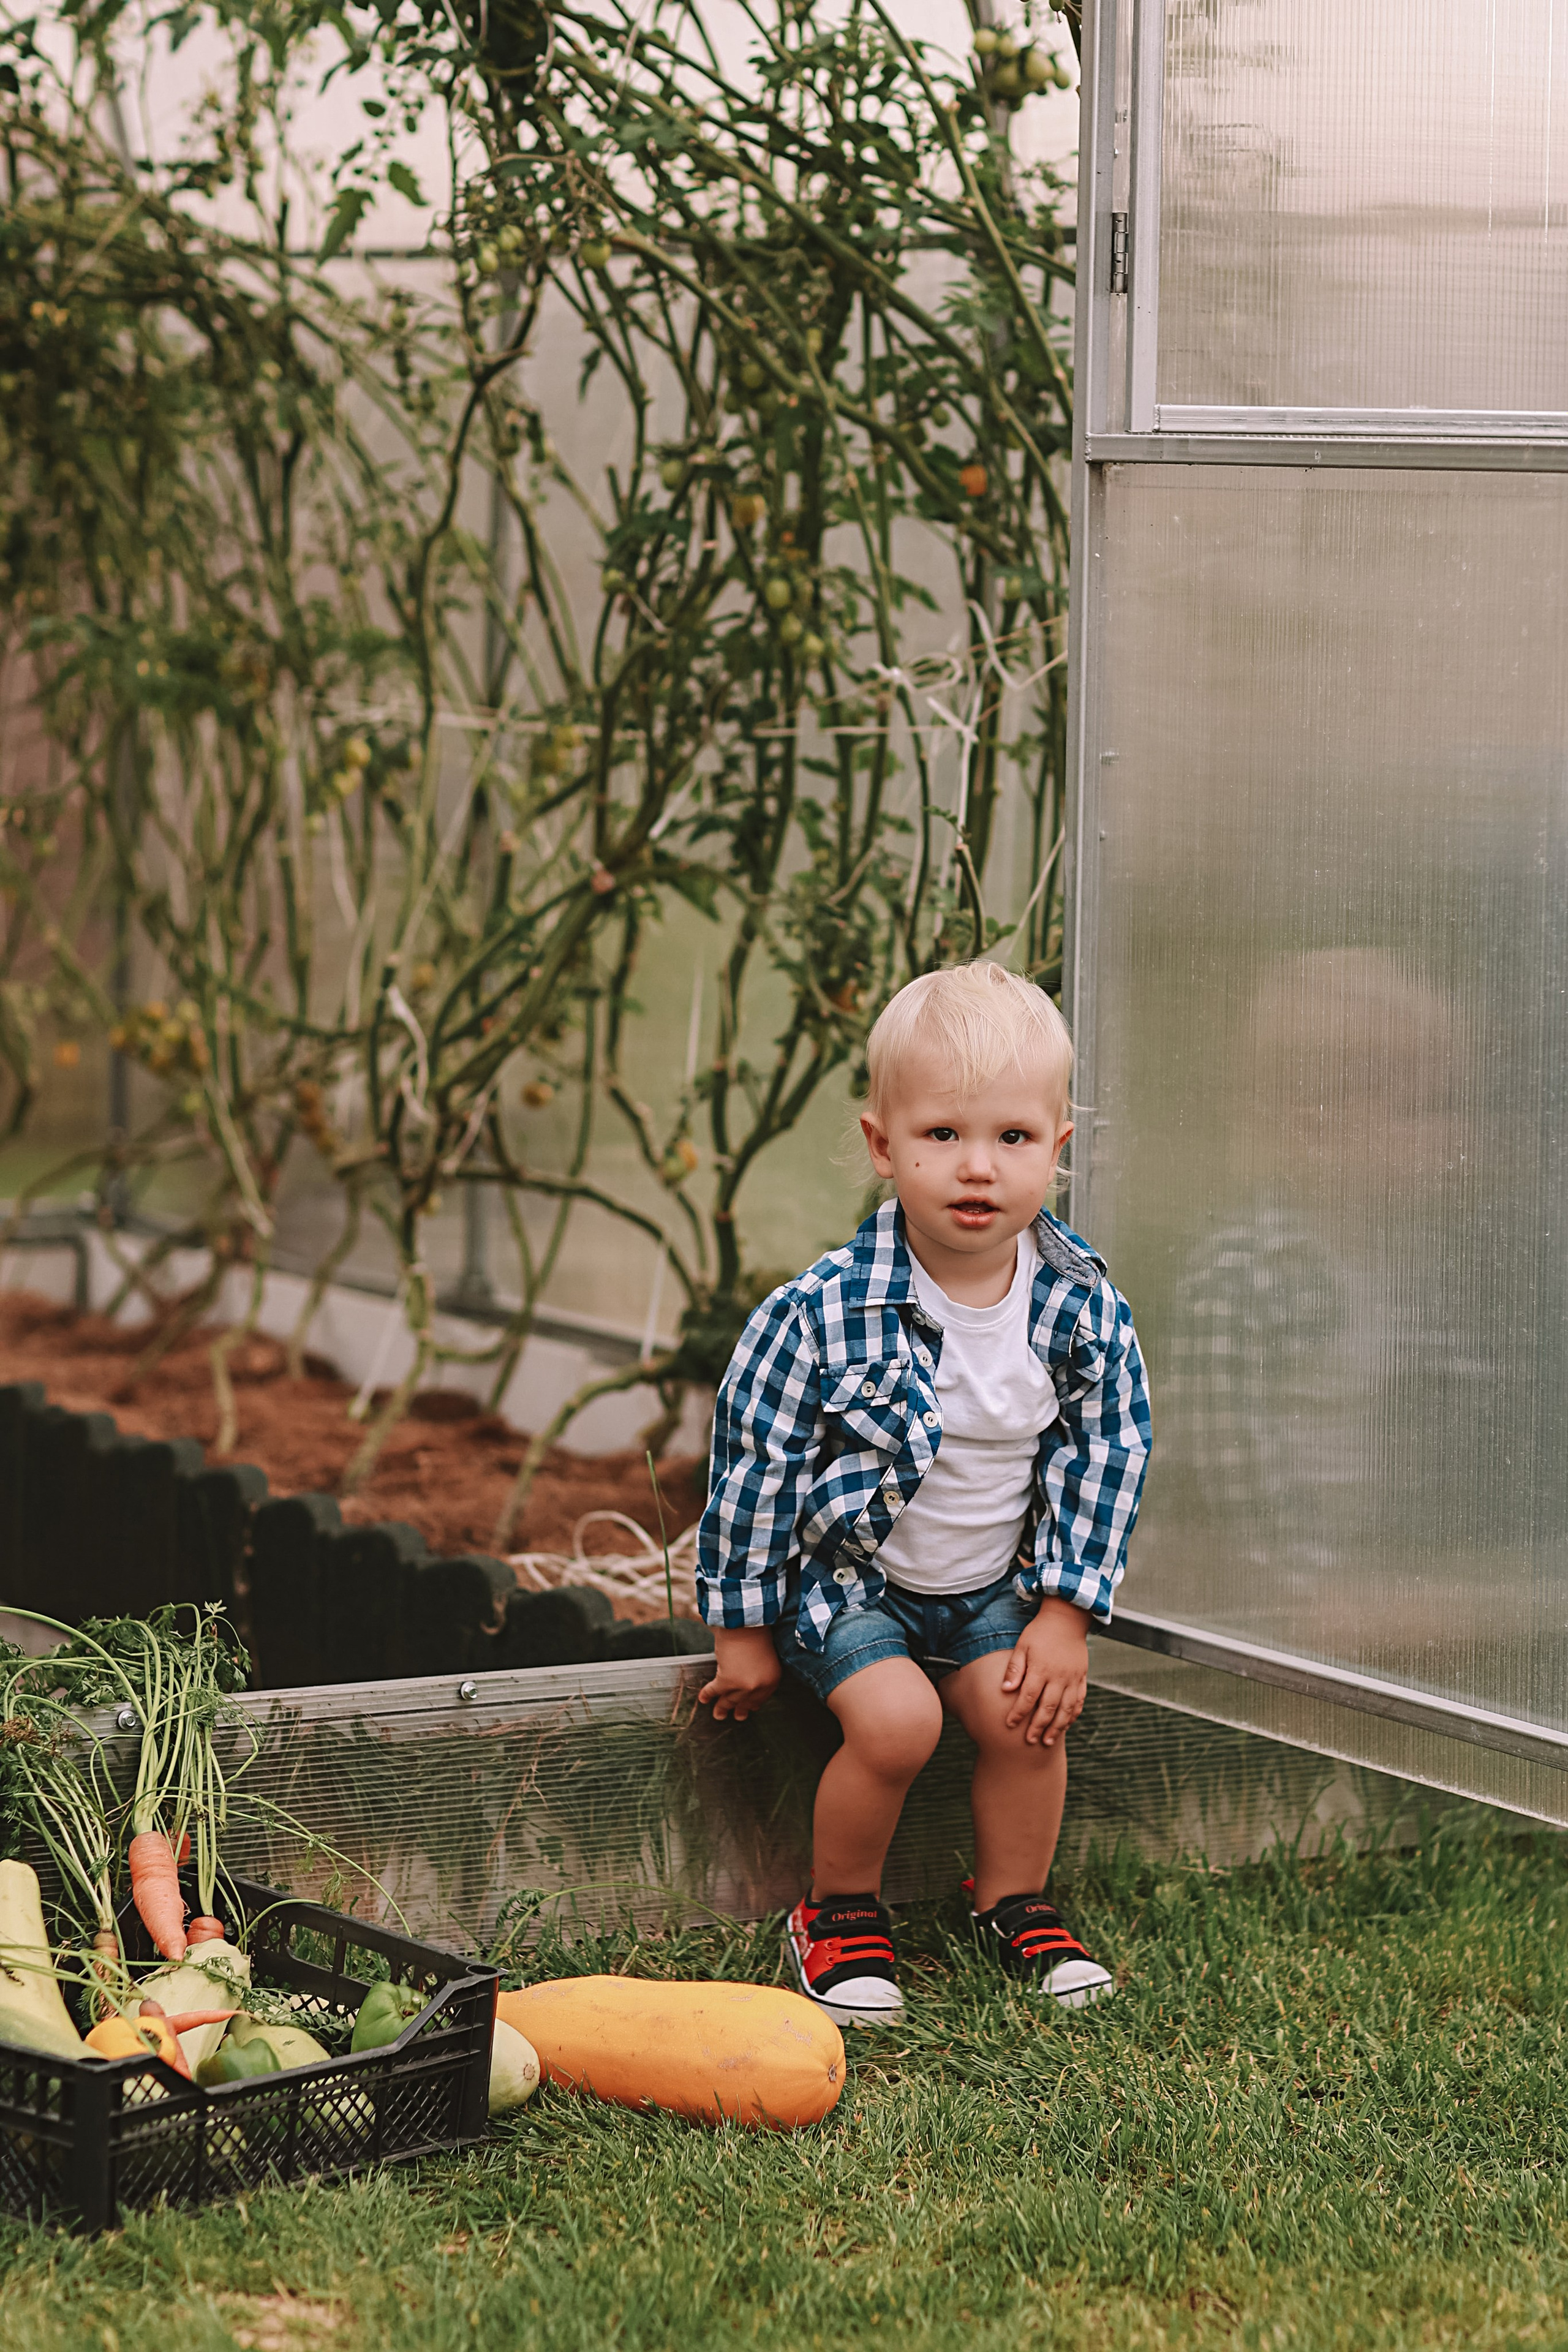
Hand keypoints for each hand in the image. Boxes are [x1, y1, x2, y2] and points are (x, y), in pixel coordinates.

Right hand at [697, 1626, 782, 1721]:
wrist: (746, 1624)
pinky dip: (707, 1695)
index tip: (749, 1708)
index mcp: (772, 1680)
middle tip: (737, 1717)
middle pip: (746, 1702)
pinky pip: (715, 1691)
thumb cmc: (756, 1635)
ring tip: (718, 1714)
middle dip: (739, 1710)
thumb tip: (748, 1684)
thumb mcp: (766, 1658)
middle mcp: (759, 1686)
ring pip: (730, 1700)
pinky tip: (703, 1699)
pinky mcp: (727, 1680)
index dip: (752, 1704)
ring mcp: (743, 1686)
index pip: (761, 1698)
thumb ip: (760, 1674)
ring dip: (722, 1708)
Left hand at [999, 1597, 1088, 1746]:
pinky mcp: (1082, 1678)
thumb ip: (1014, 1669)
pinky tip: (1066, 1725)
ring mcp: (1073, 1678)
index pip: (1028, 1697)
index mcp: (1041, 1668)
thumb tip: (1005, 1690)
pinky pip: (1079, 1701)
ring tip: (1047, 1741)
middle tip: (1029, 1741)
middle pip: (1048, 1708)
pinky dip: (1073, 1716)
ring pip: (1066, 1709)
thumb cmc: (1040, 1632)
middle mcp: (1059, 1677)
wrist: (1067, 1618)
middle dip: (1037, 1727)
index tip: (1009, 1724)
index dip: (1018, 1713)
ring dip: (1057, 1727)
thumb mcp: (1022, 1646)